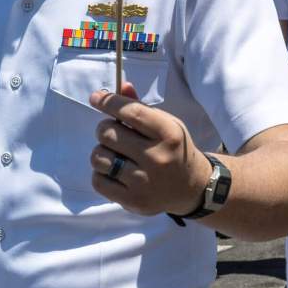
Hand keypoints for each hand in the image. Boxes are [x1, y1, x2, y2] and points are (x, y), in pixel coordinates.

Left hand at [88, 83, 212, 216]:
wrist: (192, 187)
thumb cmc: (173, 149)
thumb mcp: (165, 123)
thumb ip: (140, 107)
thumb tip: (120, 86)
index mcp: (168, 133)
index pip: (130, 111)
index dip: (108, 102)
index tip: (96, 98)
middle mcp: (157, 157)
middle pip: (107, 133)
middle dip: (105, 129)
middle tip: (114, 134)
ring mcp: (144, 182)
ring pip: (98, 157)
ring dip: (102, 152)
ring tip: (115, 154)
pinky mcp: (133, 201)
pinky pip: (98, 180)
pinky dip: (101, 173)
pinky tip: (115, 172)